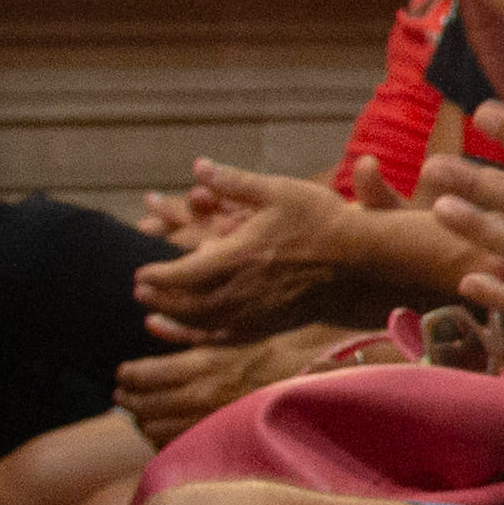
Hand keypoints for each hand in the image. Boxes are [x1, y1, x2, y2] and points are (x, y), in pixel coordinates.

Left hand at [113, 324, 344, 445]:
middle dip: (130, 400)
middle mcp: (199, 395)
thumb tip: (151, 323)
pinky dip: (163, 441)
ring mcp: (209, 422)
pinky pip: (177, 447)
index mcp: (201, 364)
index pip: (142, 375)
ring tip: (142, 415)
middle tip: (125, 395)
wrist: (319, 386)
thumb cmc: (282, 353)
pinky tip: (166, 433)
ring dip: (143, 422)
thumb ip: (189, 331)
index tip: (124, 374)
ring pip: (154, 429)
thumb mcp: (236, 333)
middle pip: (141, 404)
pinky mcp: (221, 441)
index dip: (127, 376)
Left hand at [131, 160, 357, 339]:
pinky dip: (203, 338)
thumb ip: (235, 182)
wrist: (363, 260)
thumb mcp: (279, 191)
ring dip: (174, 320)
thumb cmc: (322, 221)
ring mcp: (258, 312)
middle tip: (139, 292)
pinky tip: (194, 335)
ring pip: (203, 324)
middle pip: (185, 303)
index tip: (139, 272)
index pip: (182, 273)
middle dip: (158, 299)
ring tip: (155, 314)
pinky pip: (228, 338)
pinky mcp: (272, 324)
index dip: (156, 275)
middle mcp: (243, 290)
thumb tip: (198, 166)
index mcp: (239, 255)